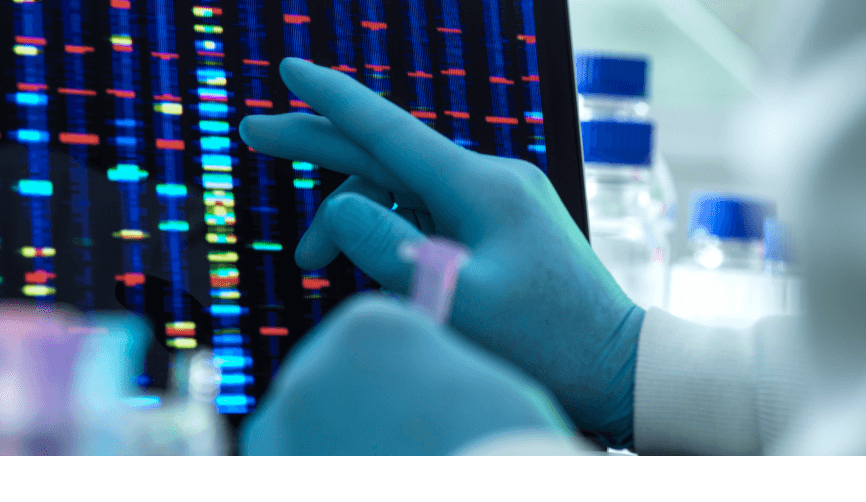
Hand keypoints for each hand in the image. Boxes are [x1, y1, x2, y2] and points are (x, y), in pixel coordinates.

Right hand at [239, 58, 643, 447]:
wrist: (613, 363)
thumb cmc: (544, 339)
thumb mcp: (456, 299)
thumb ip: (388, 250)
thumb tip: (337, 210)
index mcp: (479, 187)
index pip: (389, 130)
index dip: (331, 99)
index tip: (288, 68)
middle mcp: (486, 179)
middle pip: (383, 152)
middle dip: (317, 146)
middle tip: (253, 134)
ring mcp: (492, 199)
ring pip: (397, 192)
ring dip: (349, 220)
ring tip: (310, 266)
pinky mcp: (494, 223)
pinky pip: (423, 213)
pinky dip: (386, 233)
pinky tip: (367, 264)